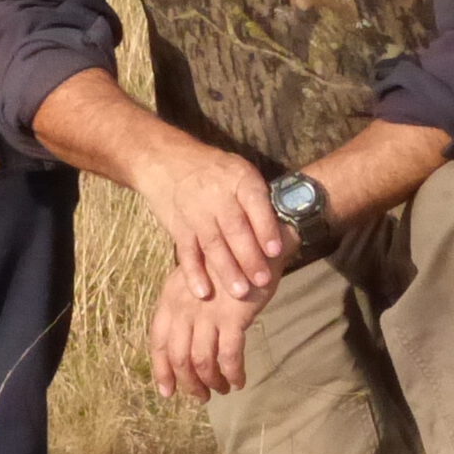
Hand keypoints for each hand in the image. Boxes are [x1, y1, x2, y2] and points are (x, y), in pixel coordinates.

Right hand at [128, 139, 282, 303]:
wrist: (167, 161)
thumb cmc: (214, 171)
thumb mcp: (240, 172)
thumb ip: (258, 201)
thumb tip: (286, 231)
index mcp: (239, 178)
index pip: (255, 203)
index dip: (265, 227)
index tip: (275, 251)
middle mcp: (217, 194)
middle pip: (234, 228)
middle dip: (249, 256)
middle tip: (262, 280)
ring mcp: (195, 211)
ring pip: (213, 243)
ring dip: (226, 269)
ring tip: (240, 291)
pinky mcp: (178, 226)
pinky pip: (187, 252)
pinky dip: (194, 273)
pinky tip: (203, 292)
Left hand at [151, 263, 272, 399]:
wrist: (254, 242)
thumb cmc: (226, 263)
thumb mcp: (195, 280)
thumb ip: (185, 307)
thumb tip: (184, 343)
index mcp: (170, 298)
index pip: (158, 341)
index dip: (162, 370)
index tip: (168, 391)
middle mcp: (184, 307)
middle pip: (178, 357)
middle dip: (188, 383)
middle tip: (201, 396)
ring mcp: (207, 313)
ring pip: (201, 362)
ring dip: (210, 382)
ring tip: (222, 389)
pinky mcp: (232, 317)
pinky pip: (228, 357)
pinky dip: (232, 374)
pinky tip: (239, 380)